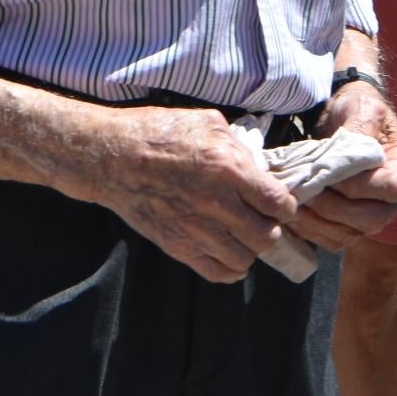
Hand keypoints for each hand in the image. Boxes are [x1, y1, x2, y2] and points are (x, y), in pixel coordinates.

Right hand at [68, 106, 298, 283]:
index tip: (276, 202)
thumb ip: (238, 147)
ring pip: (246, 258)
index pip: (279, 204)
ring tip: (241, 235)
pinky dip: (231, 268)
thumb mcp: (206, 122)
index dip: (284, 205)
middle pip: (267, 236)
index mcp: (229, 169)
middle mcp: (218, 204)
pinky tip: (228, 253)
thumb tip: (257, 169)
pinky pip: (219, 273)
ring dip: (249, 248)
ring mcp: (197, 230)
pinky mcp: (178, 247)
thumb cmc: (158, 132)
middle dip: (269, 227)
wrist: (113, 157)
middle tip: (259, 218)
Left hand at [290, 80, 396, 250]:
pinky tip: (292, 212)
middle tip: (303, 190)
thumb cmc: (359, 108)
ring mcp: (378, 214)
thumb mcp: (363, 108)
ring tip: (291, 201)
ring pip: (350, 234)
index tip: (326, 171)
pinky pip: (335, 240)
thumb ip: (359, 131)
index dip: (357, 184)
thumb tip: (344, 159)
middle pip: (371, 218)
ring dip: (316, 222)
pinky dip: (311, 231)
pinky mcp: (355, 225)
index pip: (390, 187)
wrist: (346, 117)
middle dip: (332, 207)